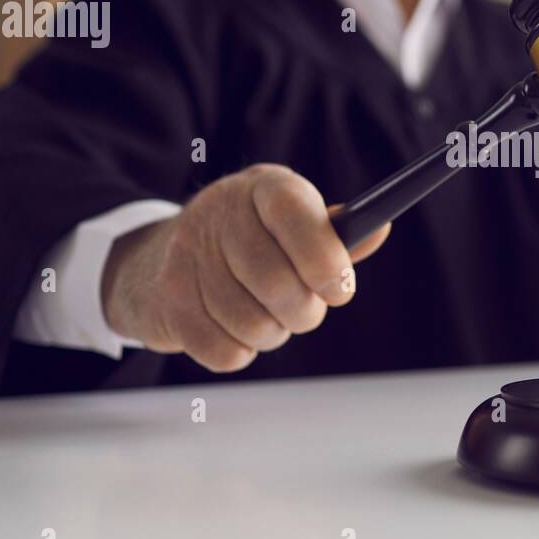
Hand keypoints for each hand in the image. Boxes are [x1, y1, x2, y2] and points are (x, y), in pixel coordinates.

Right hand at [101, 164, 390, 371]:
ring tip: (266, 316)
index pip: (295, 211)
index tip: (340, 290)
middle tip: (305, 310)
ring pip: (251, 323)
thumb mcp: (292, 225)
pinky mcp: (167, 302)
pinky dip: (239, 351)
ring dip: (271, 333)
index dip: (324, 257)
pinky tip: (233, 330)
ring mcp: (186, 256)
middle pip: (276, 281)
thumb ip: (334, 235)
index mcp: (263, 187)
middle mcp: (219, 213)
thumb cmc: (249, 243)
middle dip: (303, 311)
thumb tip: (380, 229)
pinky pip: (223, 351)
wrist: (157, 261)